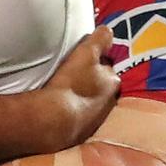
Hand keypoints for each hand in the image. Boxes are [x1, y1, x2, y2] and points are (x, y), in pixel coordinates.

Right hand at [46, 25, 118, 146]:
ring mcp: (95, 120)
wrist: (53, 120)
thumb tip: (108, 31)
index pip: (108, 69)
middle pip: (102, 89)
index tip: (87, 60)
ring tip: (66, 94)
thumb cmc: (71, 84)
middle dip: (93, 83)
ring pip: (91, 105)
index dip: (98, 63)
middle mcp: (109, 103)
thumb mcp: (86, 53)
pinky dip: (73, 114)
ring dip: (83, 99)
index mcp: (112, 82)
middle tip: (76, 77)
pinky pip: (79, 119)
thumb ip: (100, 40)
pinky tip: (60, 111)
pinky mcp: (80, 134)